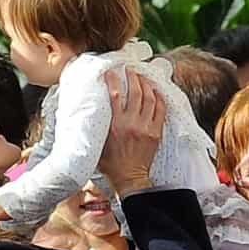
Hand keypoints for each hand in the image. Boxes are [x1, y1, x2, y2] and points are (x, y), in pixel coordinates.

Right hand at [99, 67, 165, 195]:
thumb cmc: (111, 164)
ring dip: (146, 84)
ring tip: (142, 76)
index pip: (115, 95)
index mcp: (116, 125)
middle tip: (130, 70)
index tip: (111, 71)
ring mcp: (146, 127)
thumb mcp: (98, 144)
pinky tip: (156, 90)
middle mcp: (132, 124)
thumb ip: (96, 128)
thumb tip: (87, 114)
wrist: (130, 179)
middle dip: (133, 77)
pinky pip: (161, 109)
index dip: (113, 80)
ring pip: (150, 98)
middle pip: (136, 92)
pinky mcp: (156, 132)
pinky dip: (159, 97)